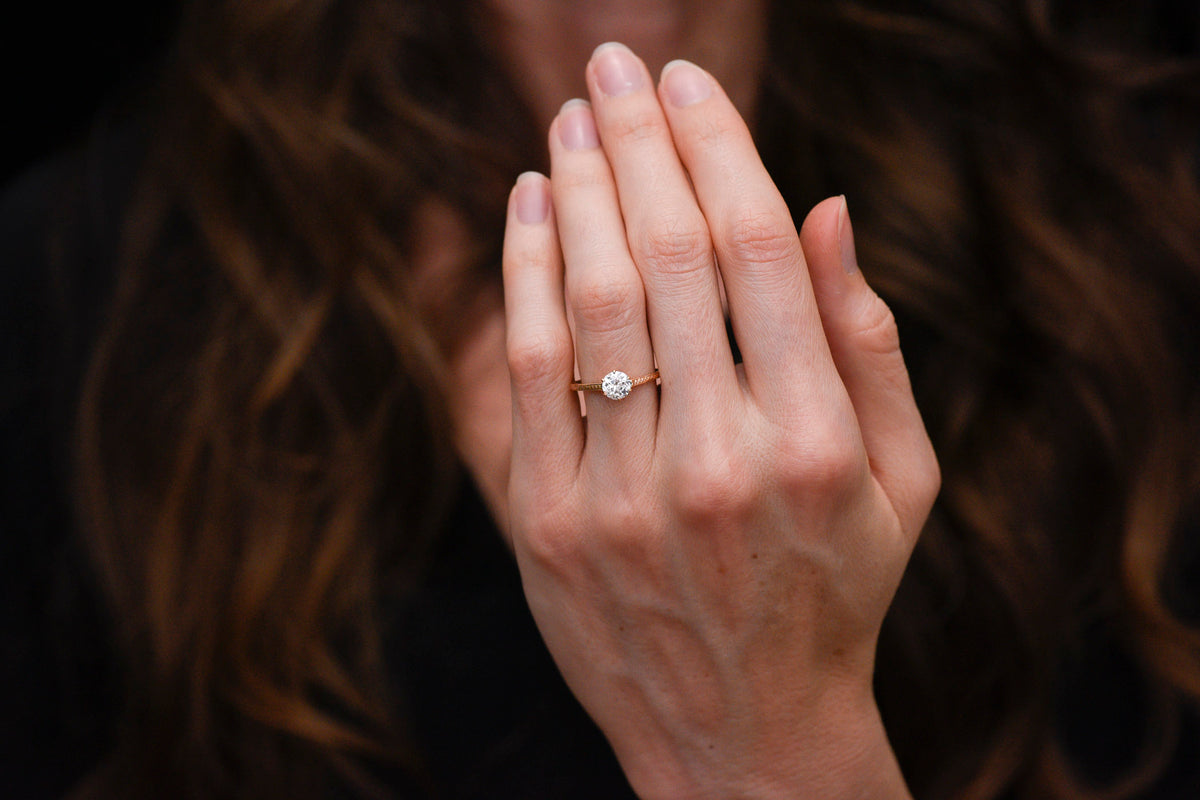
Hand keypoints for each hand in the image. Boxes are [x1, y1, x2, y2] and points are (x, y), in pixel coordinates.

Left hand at [501, 43, 938, 799]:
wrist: (741, 732)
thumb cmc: (834, 595)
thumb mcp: (900, 484)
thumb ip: (870, 344)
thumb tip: (827, 207)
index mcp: (816, 444)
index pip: (758, 253)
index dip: (718, 150)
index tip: (687, 86)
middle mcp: (720, 462)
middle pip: (665, 258)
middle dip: (636, 143)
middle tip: (614, 68)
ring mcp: (623, 496)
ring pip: (589, 303)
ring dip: (576, 192)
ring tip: (569, 121)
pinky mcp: (549, 523)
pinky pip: (529, 372)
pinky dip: (523, 276)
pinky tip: (528, 208)